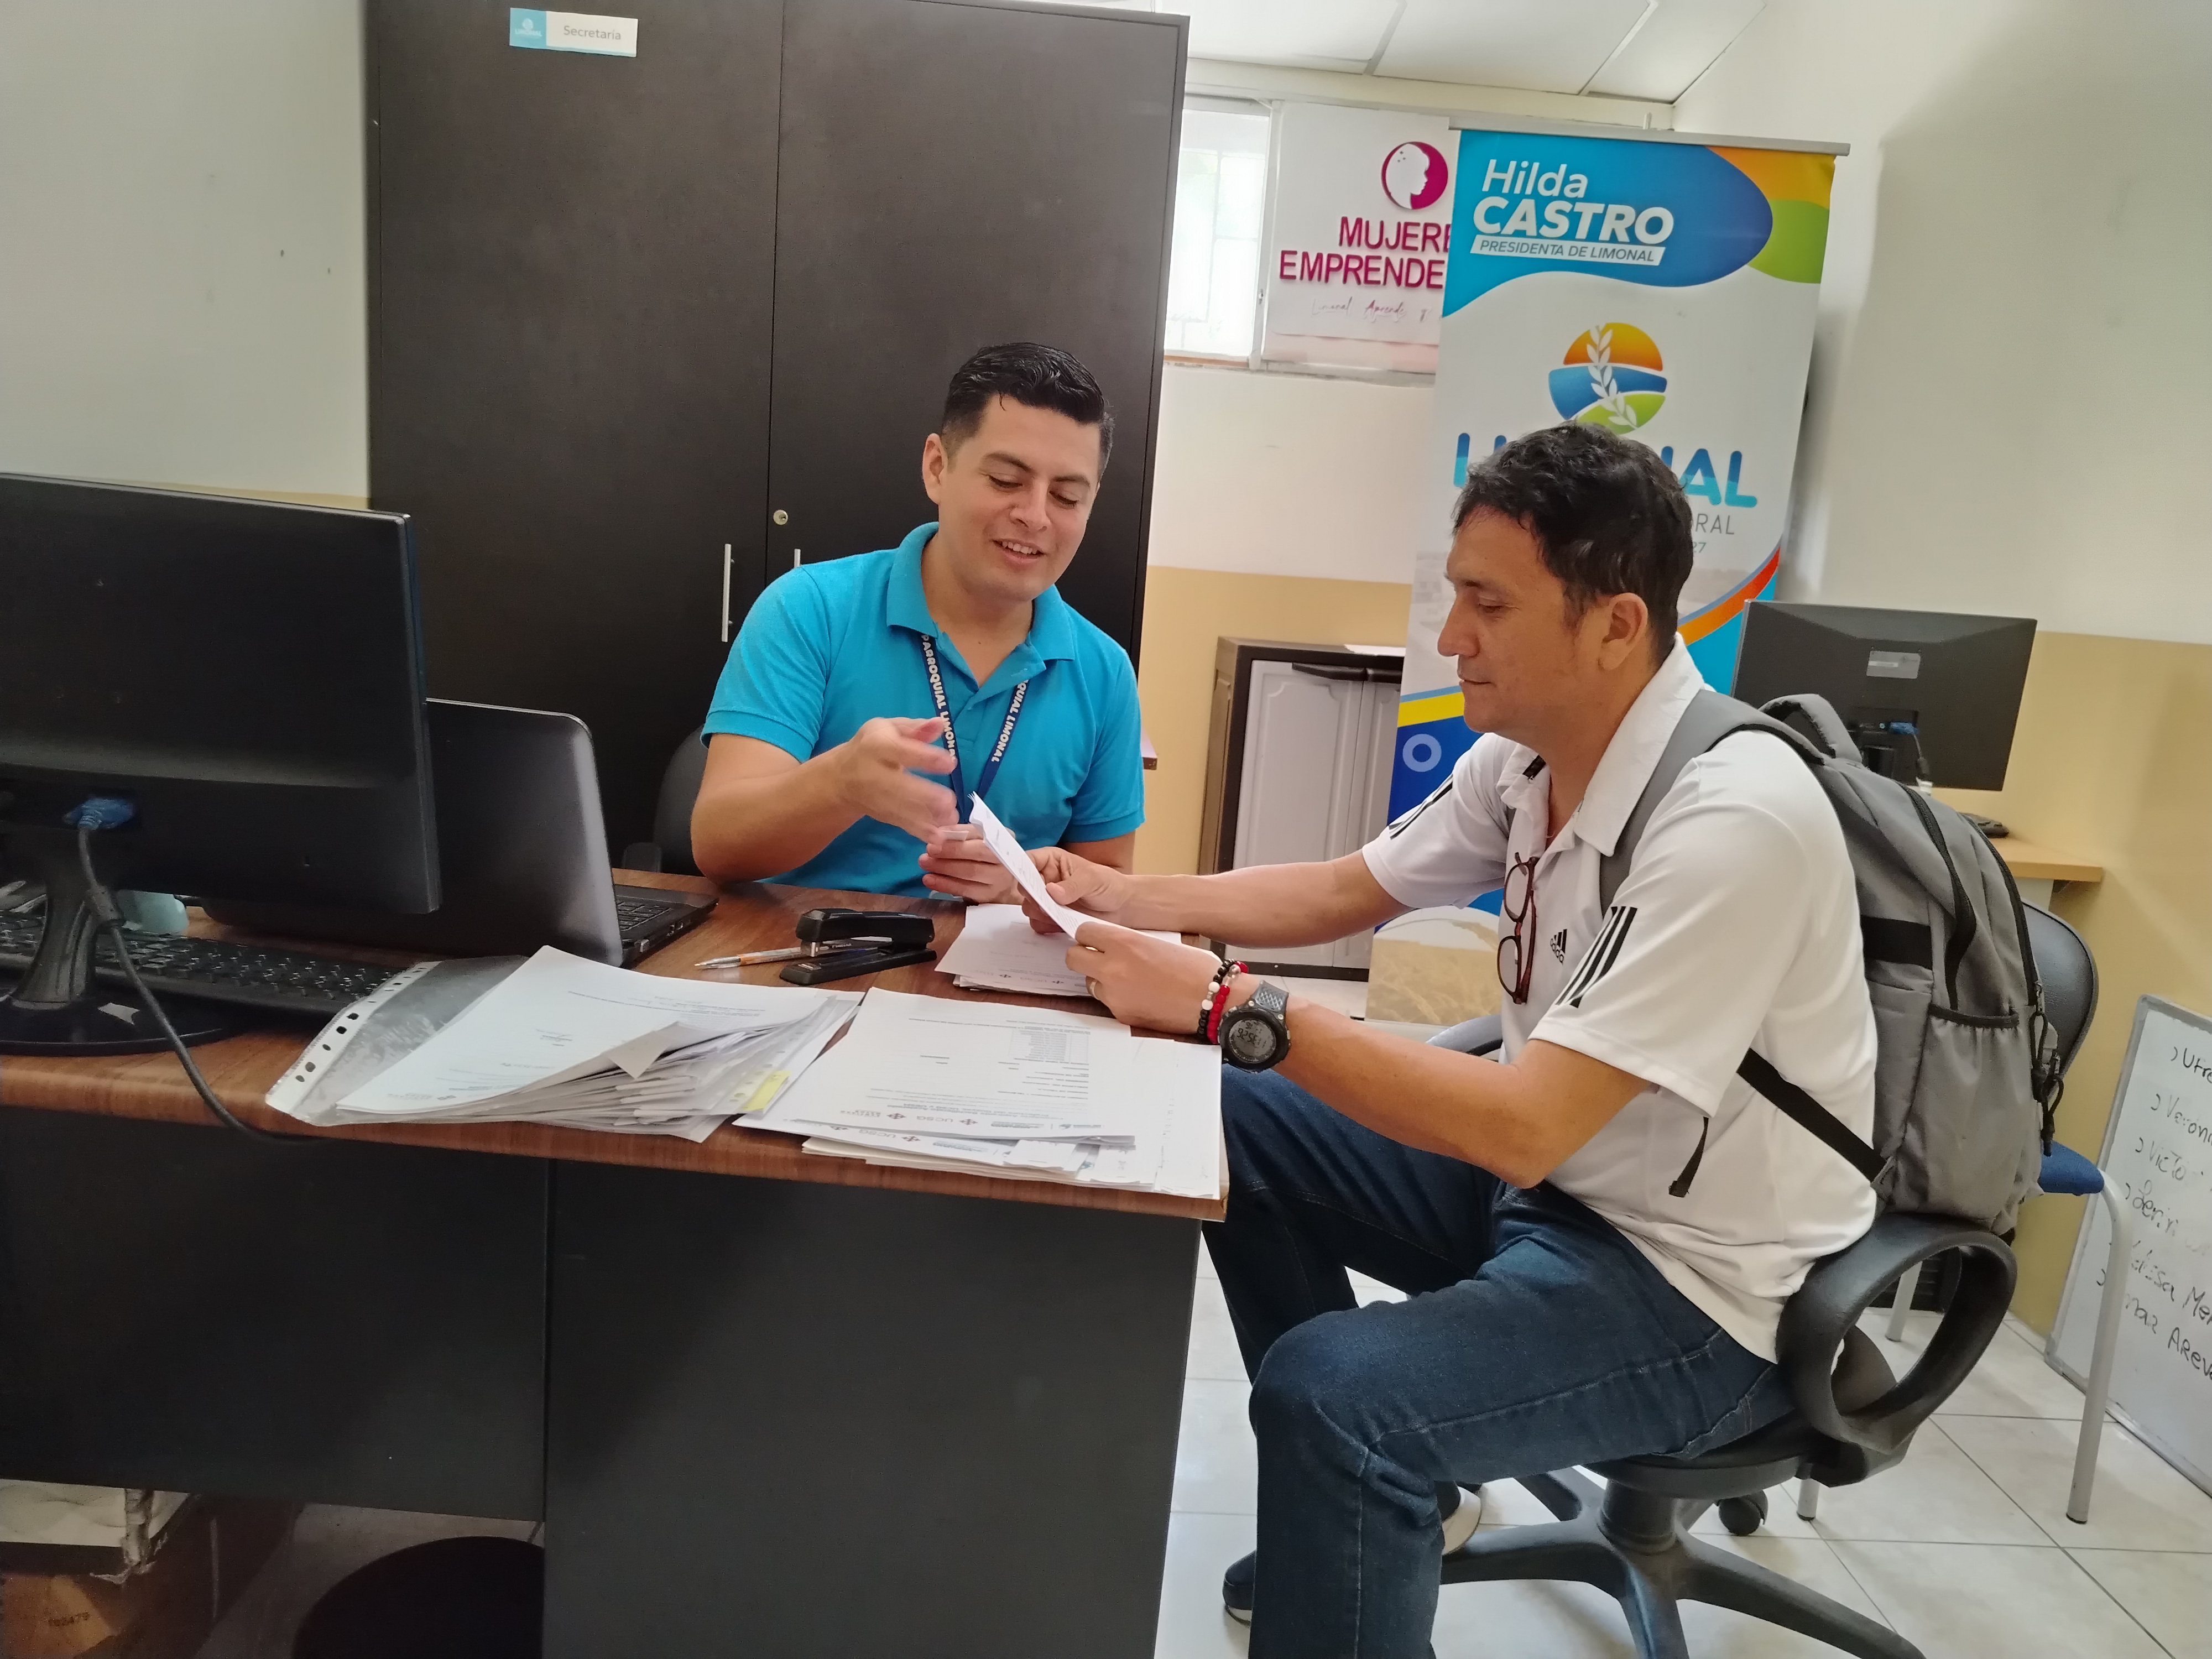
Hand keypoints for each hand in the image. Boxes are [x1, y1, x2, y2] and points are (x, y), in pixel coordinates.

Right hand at [834, 716, 958, 841]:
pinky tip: (939, 837)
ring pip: (901, 810)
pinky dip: (920, 832)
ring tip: (950, 821)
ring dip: (926, 818)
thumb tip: (940, 724)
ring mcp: (877, 798)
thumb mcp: (889, 728)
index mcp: (877, 746)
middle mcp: (874, 774)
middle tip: (949, 801)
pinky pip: (902, 824)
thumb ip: (915, 728)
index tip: (950, 763)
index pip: (901, 751)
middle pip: (898, 786)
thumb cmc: (872, 746)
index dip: (925, 758)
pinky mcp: (883, 815)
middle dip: (924, 795)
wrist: (841, 778)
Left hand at [916, 824, 1019, 902]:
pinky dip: (945, 884)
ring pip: (970, 871)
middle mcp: (1004, 858)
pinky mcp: (989, 896)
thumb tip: (939, 833)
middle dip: (951, 850)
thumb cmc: (987, 859)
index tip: (937, 833)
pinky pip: (965, 889)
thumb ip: (964, 836)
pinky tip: (930, 879)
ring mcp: (999, 879)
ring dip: (944, 867)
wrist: (1005, 886)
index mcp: (1002, 839)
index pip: (979, 832)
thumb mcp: (981, 843)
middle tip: (929, 849)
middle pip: (978, 852)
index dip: (957, 832)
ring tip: (924, 862)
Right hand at [1021, 845, 1135, 933]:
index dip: (1022, 871)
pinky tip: (1061, 923)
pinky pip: (1037, 923)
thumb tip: (1051, 892)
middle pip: (1023, 886)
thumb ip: (1072, 885)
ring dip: (1040, 912)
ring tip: (1060, 913)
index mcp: (1052, 860)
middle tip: (1048, 904)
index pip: (1027, 860)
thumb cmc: (1109, 885)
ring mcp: (1047, 899)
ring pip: (1028, 906)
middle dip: (1033, 897)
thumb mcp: (1092, 880)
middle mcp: (1045, 878)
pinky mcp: (1051, 916)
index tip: (1028, 885)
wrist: (1121, 907)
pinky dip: (1046, 925)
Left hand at [1064, 921, 1224, 1034]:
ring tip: (1127, 979)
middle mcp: (1113, 968)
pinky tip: (1139, 995)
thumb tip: (1110, 943)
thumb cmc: (1195, 968)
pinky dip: (1116, 997)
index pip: (1084, 932)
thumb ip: (1129, 942)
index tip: (1096, 939)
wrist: (1214, 1001)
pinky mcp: (1121, 1015)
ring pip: (1089, 981)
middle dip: (1083, 956)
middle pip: (1073, 957)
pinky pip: (1106, 1002)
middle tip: (1100, 957)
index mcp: (1124, 943)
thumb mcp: (1158, 942)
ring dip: (1100, 978)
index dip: (1089, 935)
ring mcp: (1114, 995)